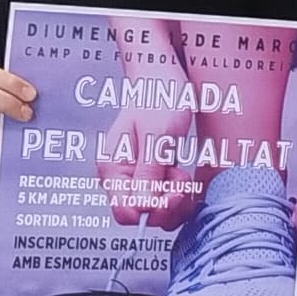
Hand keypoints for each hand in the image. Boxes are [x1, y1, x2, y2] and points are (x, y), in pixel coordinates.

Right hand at [96, 105, 199, 230]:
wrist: (163, 80)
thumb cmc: (159, 98)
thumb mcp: (158, 134)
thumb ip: (149, 171)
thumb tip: (142, 207)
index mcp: (112, 168)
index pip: (124, 211)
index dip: (151, 211)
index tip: (174, 193)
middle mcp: (120, 178)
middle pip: (142, 215)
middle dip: (167, 204)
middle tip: (182, 179)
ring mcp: (135, 179)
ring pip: (156, 211)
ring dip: (176, 199)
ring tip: (182, 173)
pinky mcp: (151, 177)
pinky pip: (164, 200)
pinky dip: (178, 194)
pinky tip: (184, 176)